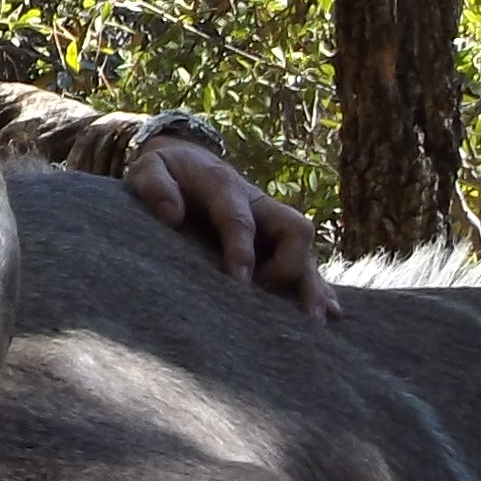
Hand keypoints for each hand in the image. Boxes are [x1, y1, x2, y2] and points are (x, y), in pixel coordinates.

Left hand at [123, 139, 341, 320]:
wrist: (188, 158)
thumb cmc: (167, 170)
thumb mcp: (150, 166)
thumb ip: (155, 185)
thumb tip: (171, 215)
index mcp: (225, 186)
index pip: (240, 220)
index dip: (242, 250)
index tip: (239, 281)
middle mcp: (258, 203)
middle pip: (294, 229)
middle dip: (291, 266)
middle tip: (279, 307)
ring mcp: (271, 222)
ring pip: (305, 250)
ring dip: (312, 283)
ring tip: (317, 321)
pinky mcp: (275, 239)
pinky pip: (303, 261)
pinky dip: (316, 285)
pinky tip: (329, 313)